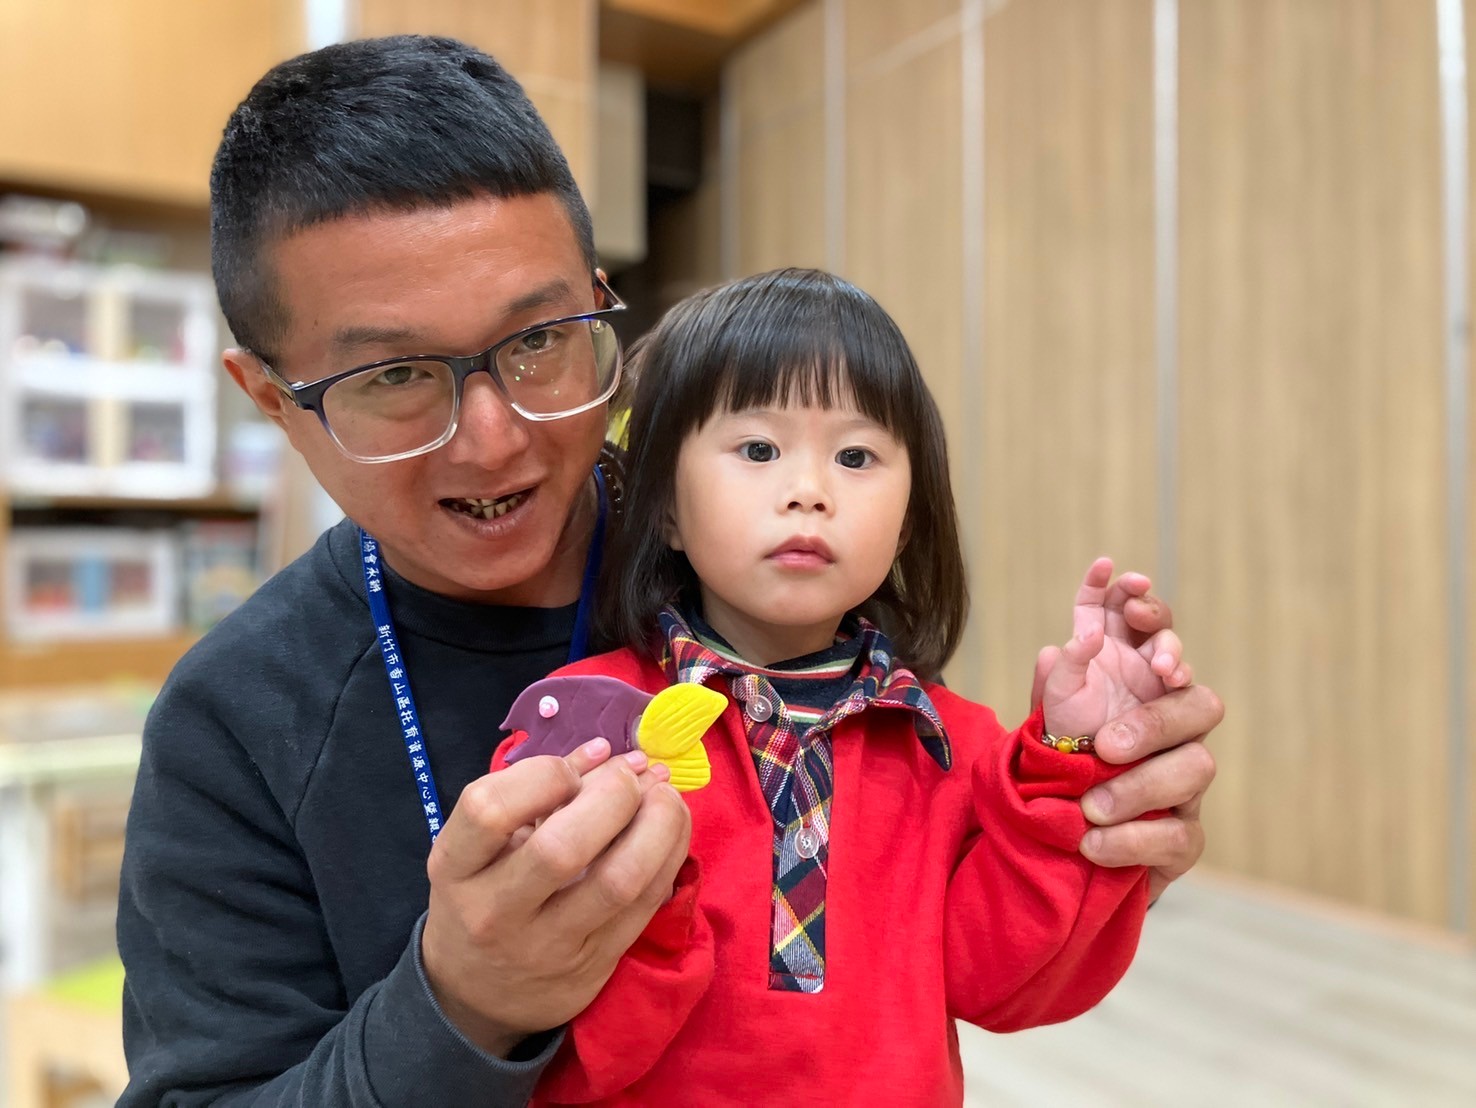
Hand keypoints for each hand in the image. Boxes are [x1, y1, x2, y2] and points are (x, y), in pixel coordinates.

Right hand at [421, 738, 690, 1056]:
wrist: (476, 997)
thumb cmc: (481, 897)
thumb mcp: (483, 846)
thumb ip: (538, 790)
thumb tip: (607, 751)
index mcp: (456, 869)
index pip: (488, 811)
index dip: (541, 775)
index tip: (568, 772)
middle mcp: (495, 912)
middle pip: (562, 848)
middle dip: (614, 795)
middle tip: (632, 775)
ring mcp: (549, 947)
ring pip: (619, 880)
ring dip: (658, 825)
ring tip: (665, 796)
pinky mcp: (595, 965)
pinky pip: (646, 904)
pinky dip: (669, 855)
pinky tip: (671, 829)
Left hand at [1032, 575, 1221, 900]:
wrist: (1051, 841)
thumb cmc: (1059, 765)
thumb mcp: (1048, 717)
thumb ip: (1059, 679)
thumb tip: (1073, 640)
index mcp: (1136, 682)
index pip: (1157, 634)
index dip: (1148, 610)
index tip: (1131, 600)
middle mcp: (1169, 725)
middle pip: (1199, 702)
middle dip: (1156, 718)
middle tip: (1107, 744)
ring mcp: (1183, 783)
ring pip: (1197, 768)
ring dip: (1140, 786)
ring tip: (1089, 807)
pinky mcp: (1181, 837)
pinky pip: (1179, 836)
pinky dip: (1132, 839)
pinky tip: (1092, 841)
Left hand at [1037, 557, 1192, 738]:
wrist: (1083, 778)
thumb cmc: (1066, 733)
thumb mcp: (1057, 697)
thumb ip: (1068, 663)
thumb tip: (1088, 633)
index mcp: (1099, 645)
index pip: (1104, 604)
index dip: (1101, 583)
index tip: (1103, 565)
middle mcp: (1131, 656)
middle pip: (1149, 617)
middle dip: (1147, 608)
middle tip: (1136, 614)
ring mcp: (1156, 680)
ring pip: (1170, 648)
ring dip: (1167, 647)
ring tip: (1160, 663)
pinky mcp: (1175, 706)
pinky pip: (1183, 683)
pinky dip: (1180, 674)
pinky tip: (1173, 677)